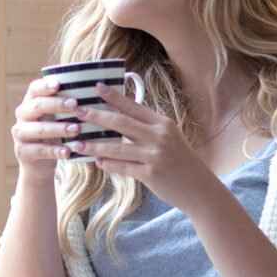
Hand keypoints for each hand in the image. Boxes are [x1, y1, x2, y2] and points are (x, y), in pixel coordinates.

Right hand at [11, 76, 84, 183]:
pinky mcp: (23, 152)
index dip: (45, 86)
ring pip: (38, 129)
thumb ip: (68, 105)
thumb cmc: (54, 133)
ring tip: (76, 129)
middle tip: (76, 105)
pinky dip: (55, 151)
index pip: (34, 89)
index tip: (59, 84)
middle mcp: (23, 115)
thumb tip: (98, 89)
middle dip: (57, 105)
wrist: (39, 164)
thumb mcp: (58, 117)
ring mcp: (20, 134)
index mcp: (30, 101)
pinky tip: (68, 152)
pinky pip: (39, 150)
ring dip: (58, 128)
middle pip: (37, 106)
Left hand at [65, 82, 220, 212]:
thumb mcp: (169, 137)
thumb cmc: (181, 161)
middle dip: (96, 116)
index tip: (96, 87)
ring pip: (117, 147)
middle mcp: (159, 136)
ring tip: (77, 143)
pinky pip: (123, 167)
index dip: (113, 96)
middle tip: (77, 111)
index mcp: (162, 123)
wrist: (199, 188)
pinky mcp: (151, 174)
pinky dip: (108, 164)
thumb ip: (147, 127)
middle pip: (121, 122)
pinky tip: (96, 162)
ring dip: (95, 145)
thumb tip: (119, 117)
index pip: (133, 106)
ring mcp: (155, 155)